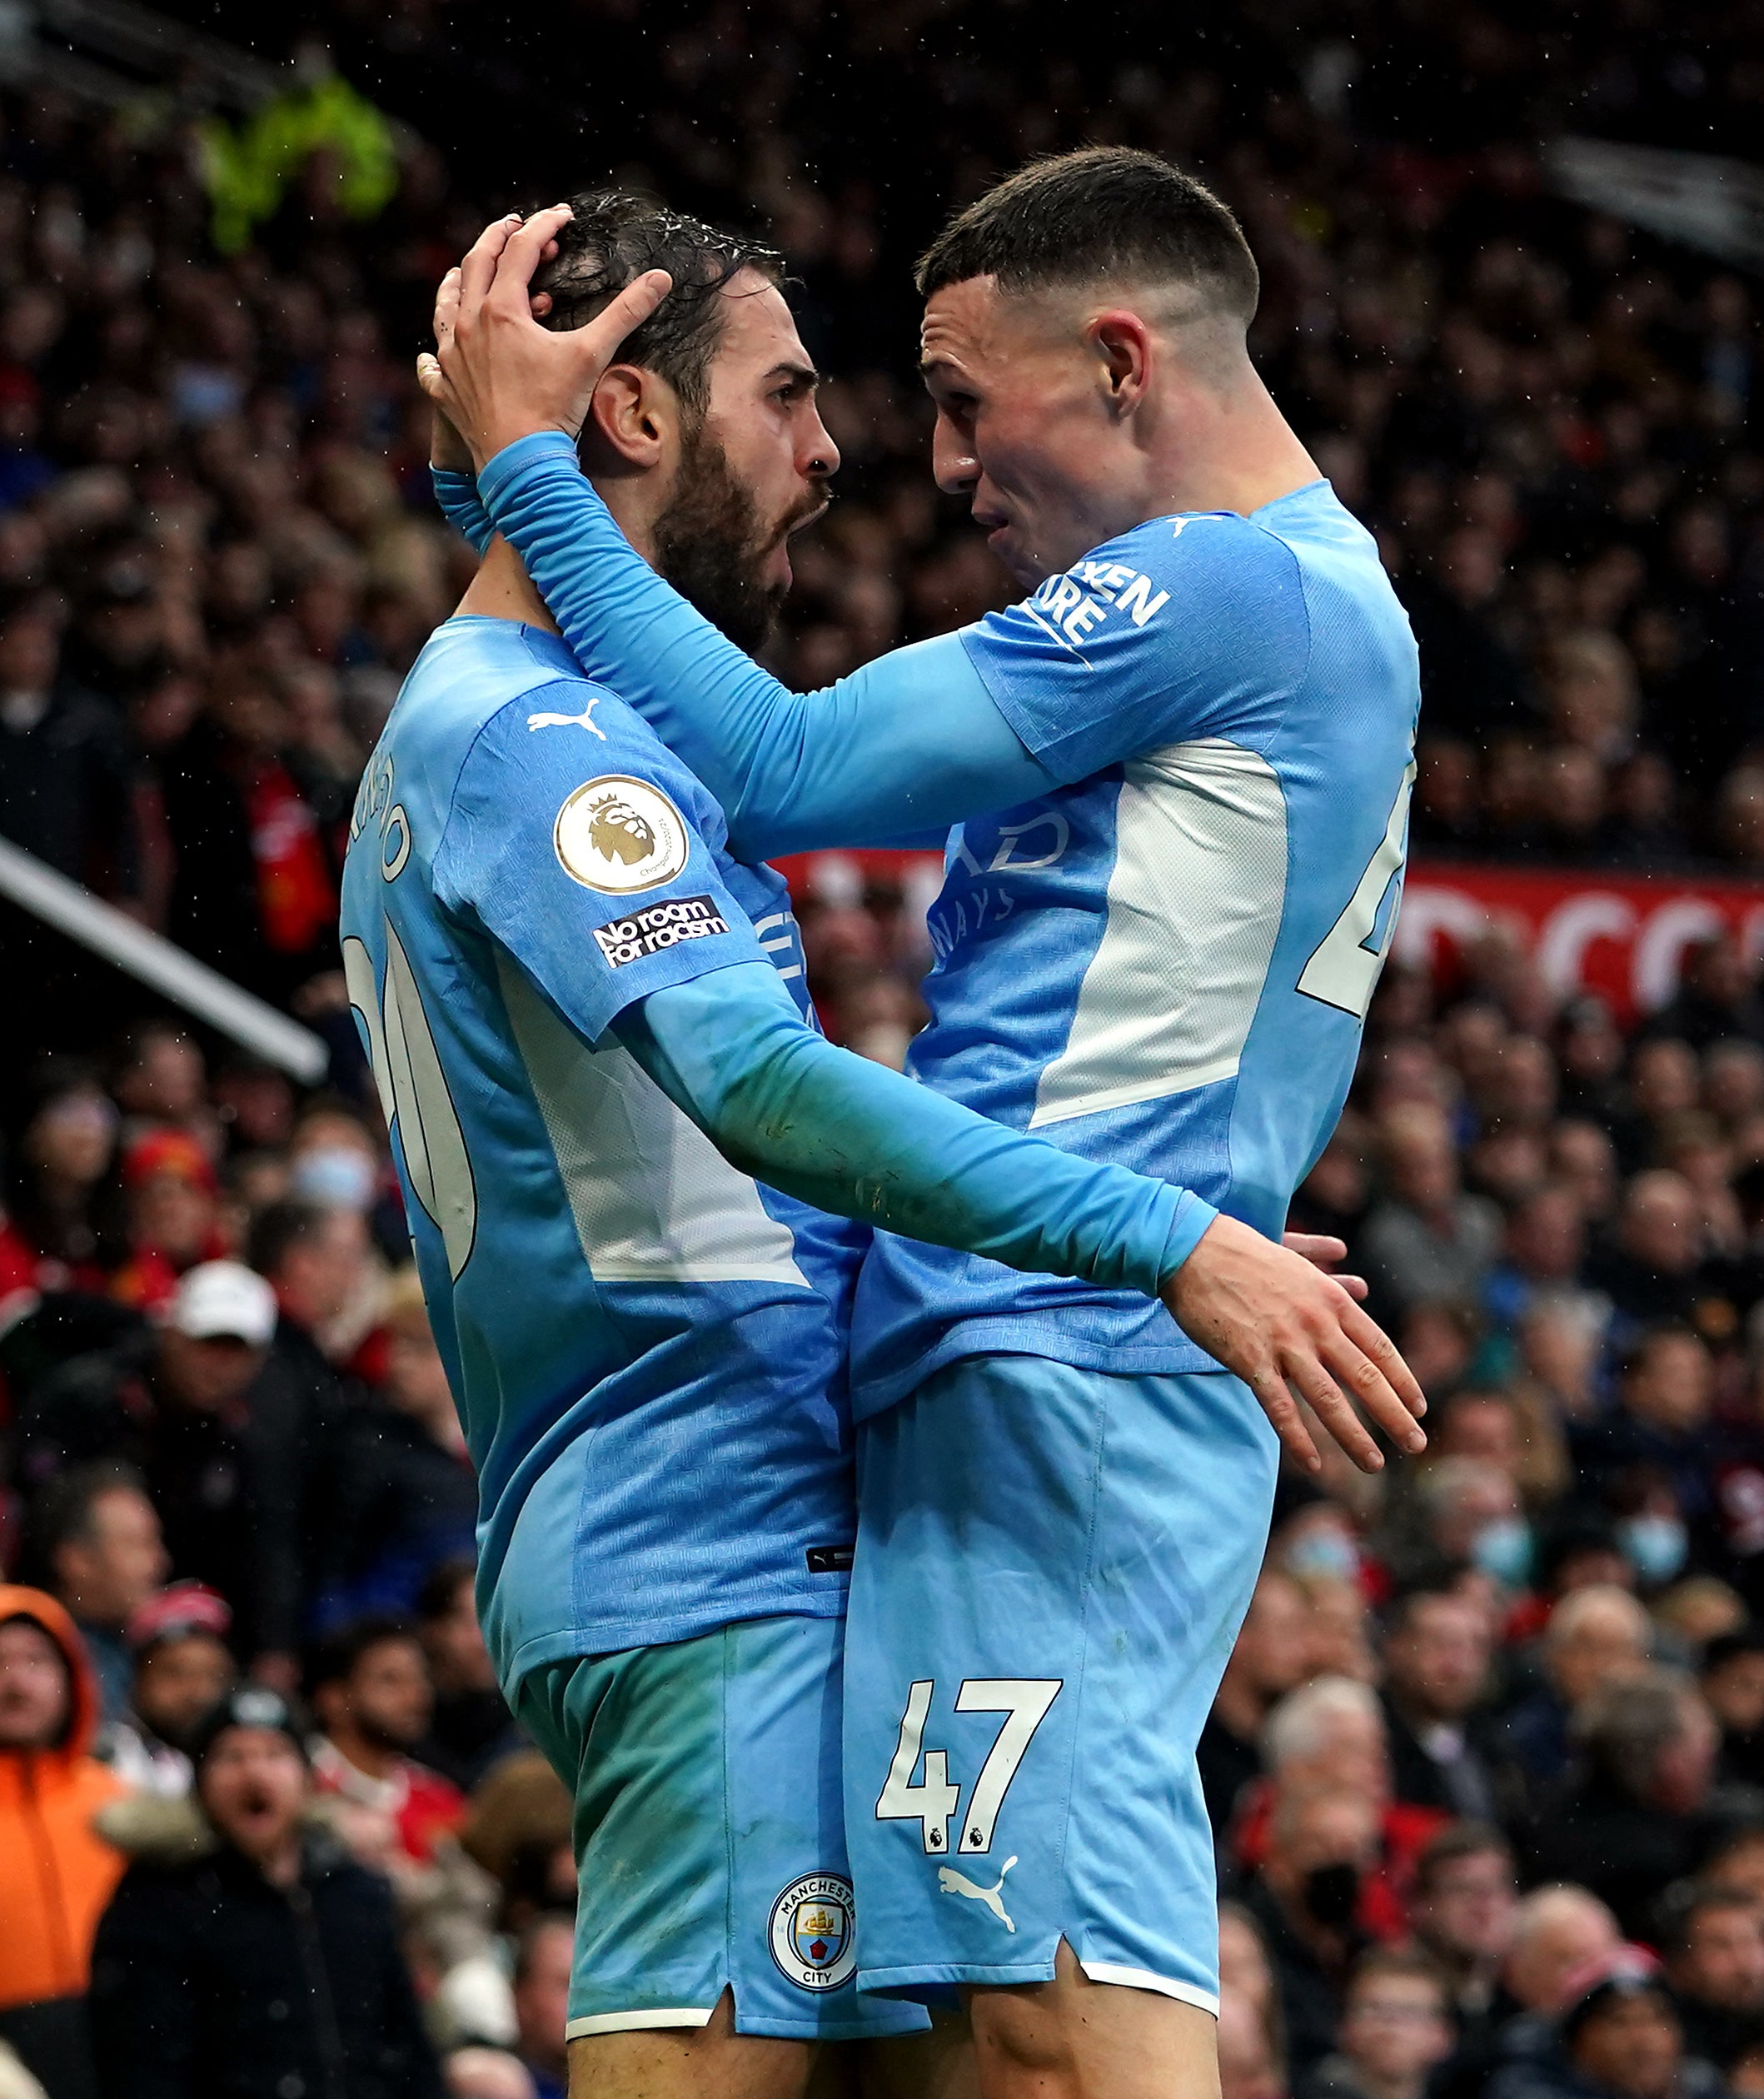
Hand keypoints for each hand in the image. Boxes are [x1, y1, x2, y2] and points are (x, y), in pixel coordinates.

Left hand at [416, 206, 671, 471]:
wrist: (522, 463)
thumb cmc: (554, 408)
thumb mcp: (592, 354)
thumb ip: (625, 313)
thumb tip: (662, 278)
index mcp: (501, 309)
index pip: (521, 250)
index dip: (544, 227)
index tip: (563, 217)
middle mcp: (468, 324)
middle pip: (476, 264)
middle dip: (497, 239)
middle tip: (514, 227)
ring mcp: (451, 357)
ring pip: (445, 306)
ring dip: (457, 283)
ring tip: (465, 273)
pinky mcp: (445, 390)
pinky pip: (431, 366)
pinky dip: (434, 355)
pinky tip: (434, 354)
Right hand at [1162, 1214, 1426, 1474]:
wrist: (1192, 1249)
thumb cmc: (1244, 1253)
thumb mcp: (1297, 1263)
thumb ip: (1331, 1280)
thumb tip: (1362, 1287)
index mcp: (1331, 1300)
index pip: (1379, 1349)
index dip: (1403, 1381)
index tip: (1418, 1408)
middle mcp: (1316, 1323)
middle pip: (1366, 1378)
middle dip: (1394, 1417)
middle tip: (1416, 1445)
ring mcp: (1284, 1343)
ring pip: (1329, 1399)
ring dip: (1355, 1437)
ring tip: (1374, 1464)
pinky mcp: (1250, 1359)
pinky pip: (1280, 1407)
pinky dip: (1298, 1438)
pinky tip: (1313, 1463)